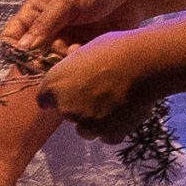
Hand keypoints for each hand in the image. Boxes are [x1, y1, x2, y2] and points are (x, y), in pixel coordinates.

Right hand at [3, 0, 146, 54]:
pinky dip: (74, 61)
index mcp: (37, 9)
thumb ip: (45, 23)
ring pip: (50, 61)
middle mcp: (47, 26)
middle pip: (30, 54)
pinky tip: (85, 50)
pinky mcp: (81, 49)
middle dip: (40, 58)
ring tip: (75, 49)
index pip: (12, 34)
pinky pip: (69, 63)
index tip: (26, 56)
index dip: (14, 48)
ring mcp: (64, 38)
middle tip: (56, 53)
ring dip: (59, 60)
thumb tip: (21, 48)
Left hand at [33, 30, 159, 143]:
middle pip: (66, 114)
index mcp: (54, 82)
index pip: (44, 98)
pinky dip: (113, 128)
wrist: (141, 64)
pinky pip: (106, 136)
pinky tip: (123, 114)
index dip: (54, 96)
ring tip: (111, 106)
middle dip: (78, 106)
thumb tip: (78, 75)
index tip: (65, 94)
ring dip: (93, 121)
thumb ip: (75, 70)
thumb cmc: (114, 49)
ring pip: (85, 129)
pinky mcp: (107, 134)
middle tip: (97, 93)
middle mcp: (65, 107)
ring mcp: (86, 123)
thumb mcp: (85, 52)